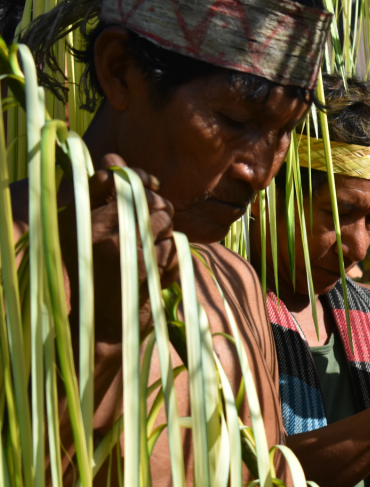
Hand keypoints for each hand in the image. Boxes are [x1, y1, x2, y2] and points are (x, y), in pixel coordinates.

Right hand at [61, 153, 177, 342]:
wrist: (99, 327)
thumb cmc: (89, 275)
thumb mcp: (80, 233)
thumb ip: (99, 195)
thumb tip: (115, 159)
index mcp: (81, 221)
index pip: (116, 179)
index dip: (138, 178)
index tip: (149, 183)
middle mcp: (102, 233)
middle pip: (150, 200)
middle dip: (158, 207)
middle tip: (152, 220)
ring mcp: (128, 252)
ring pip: (165, 221)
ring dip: (164, 230)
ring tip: (150, 244)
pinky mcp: (149, 270)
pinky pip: (173, 246)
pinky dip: (169, 252)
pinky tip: (155, 264)